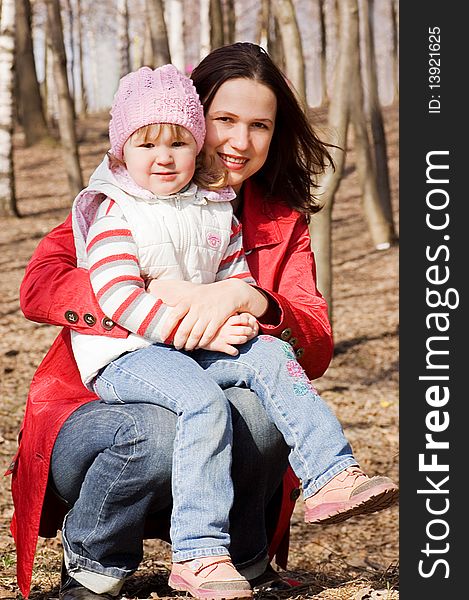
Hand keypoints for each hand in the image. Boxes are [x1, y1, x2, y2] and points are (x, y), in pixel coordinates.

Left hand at [147, 278, 266, 349]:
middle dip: (179, 341)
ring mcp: (208, 314)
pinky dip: (202, 343)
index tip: (163, 338)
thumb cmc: (206, 294)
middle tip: (177, 346)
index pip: (174, 316)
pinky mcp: (218, 319)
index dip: (166, 329)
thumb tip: (156, 298)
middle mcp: (197, 307)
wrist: (229, 293)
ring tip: (187, 348)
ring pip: (196, 334)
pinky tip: (199, 345)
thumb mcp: (191, 293)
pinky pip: (208, 335)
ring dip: (190, 344)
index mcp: (188, 301)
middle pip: (184, 329)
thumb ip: (177, 300)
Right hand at [199, 313, 258, 354]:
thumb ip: (225, 314)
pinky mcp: (221, 346)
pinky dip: (235, 352)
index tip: (247, 323)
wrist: (194, 334)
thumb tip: (236, 313)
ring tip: (242, 340)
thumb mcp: (215, 316)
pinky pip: (233, 351)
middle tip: (247, 333)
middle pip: (245, 330)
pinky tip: (234, 350)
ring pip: (241, 340)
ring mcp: (224, 337)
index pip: (243, 319)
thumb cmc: (206, 324)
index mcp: (226, 320)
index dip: (248, 321)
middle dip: (249, 332)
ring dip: (244, 340)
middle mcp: (227, 328)